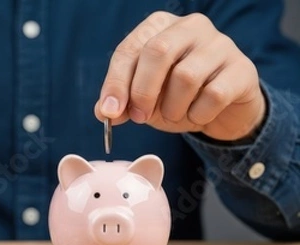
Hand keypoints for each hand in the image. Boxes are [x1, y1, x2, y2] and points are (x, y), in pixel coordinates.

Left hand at [95, 12, 265, 140]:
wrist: (222, 110)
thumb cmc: (177, 97)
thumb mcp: (144, 99)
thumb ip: (121, 103)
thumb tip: (104, 112)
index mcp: (160, 26)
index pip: (130, 49)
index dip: (116, 82)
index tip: (110, 111)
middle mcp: (190, 26)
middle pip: (158, 51)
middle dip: (143, 91)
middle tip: (140, 117)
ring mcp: (220, 44)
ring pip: (186, 76)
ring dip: (173, 107)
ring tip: (174, 115)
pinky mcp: (242, 68)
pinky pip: (214, 95)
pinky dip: (199, 114)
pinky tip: (198, 115)